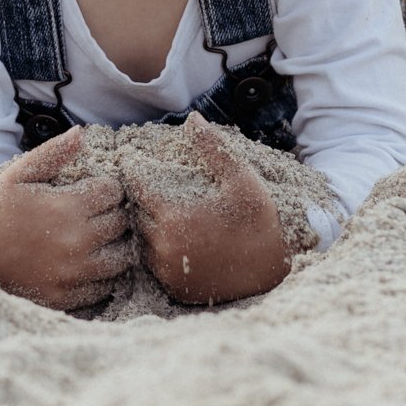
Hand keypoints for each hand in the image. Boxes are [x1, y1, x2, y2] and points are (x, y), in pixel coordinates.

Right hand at [0, 131, 134, 309]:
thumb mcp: (19, 173)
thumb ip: (52, 153)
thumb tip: (80, 133)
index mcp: (69, 208)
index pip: (114, 192)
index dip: (108, 188)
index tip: (96, 190)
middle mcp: (77, 241)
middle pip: (122, 224)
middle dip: (114, 215)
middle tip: (98, 214)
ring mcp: (74, 273)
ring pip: (121, 258)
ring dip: (115, 246)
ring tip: (98, 238)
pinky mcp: (67, 296)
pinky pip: (105, 287)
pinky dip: (104, 275)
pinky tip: (88, 262)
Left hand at [121, 117, 297, 305]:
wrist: (275, 271)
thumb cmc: (259, 221)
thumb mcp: (240, 178)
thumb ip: (212, 148)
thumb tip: (193, 118)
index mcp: (173, 215)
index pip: (136, 186)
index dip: (132, 168)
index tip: (130, 158)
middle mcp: (163, 245)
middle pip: (135, 213)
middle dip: (138, 196)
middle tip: (143, 182)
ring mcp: (166, 270)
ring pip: (140, 239)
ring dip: (145, 223)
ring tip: (155, 209)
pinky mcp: (173, 288)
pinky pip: (152, 264)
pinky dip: (156, 248)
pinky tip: (169, 236)